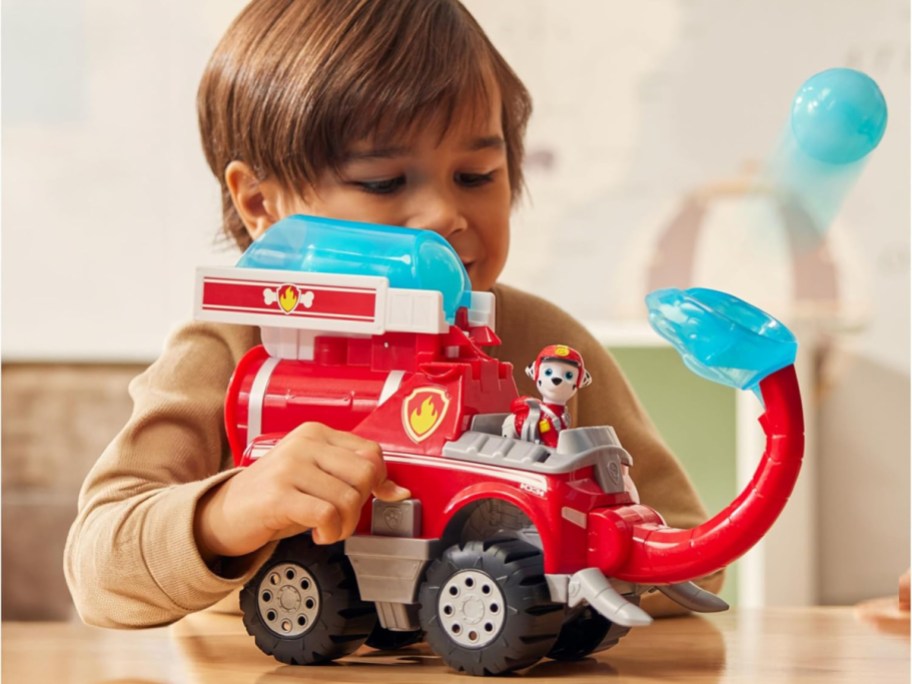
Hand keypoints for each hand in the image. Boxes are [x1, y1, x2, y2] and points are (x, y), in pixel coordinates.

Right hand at [194, 422, 409, 560]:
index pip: (371, 452)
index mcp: (316, 433)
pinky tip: (318, 534)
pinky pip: (327, 514)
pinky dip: (330, 531)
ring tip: (328, 529)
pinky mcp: (278, 495)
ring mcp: (290, 467)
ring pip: (348, 497)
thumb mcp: (318, 480)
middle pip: (365, 474)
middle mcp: (304, 444)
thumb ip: (355, 479)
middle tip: (343, 518)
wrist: (225, 513)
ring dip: (345, 525)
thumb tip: (400, 491)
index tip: (365, 498)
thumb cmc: (275, 496)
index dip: (378, 481)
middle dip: (362, 505)